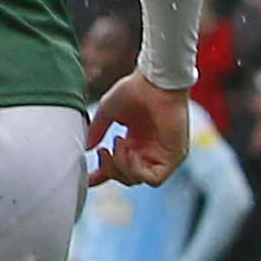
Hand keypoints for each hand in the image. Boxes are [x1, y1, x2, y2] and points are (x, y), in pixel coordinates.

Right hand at [87, 71, 186, 185]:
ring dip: (121, 167)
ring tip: (117, 143)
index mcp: (135, 141)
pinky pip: (154, 179)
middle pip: (126, 177)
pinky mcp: (174, 156)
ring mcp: (162, 154)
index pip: (118, 167)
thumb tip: (86, 148)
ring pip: (137, 180)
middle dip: (110, 169)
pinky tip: (130, 152)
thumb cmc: (135, 90)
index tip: (87, 178)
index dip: (102, 175)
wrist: (154, 80)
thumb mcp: (107, 112)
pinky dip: (137, 170)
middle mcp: (149, 150)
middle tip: (103, 151)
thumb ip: (97, 131)